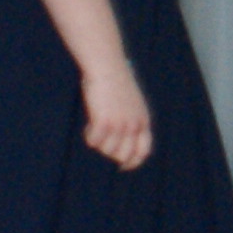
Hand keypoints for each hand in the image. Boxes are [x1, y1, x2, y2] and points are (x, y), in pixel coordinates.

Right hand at [80, 57, 151, 171]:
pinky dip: (89, 136)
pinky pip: (94, 142)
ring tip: (94, 128)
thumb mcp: (131, 103)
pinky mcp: (104, 122)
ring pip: (106, 150)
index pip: (142, 151)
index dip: (133, 162)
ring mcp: (120, 125)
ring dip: (98, 142)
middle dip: (110, 152)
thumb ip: (130, 121)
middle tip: (101, 140)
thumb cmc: (115, 82)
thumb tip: (120, 143)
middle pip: (122, 155)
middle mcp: (134, 125)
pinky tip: (88, 126)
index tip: (123, 166)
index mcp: (143, 121)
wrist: (107, 66)